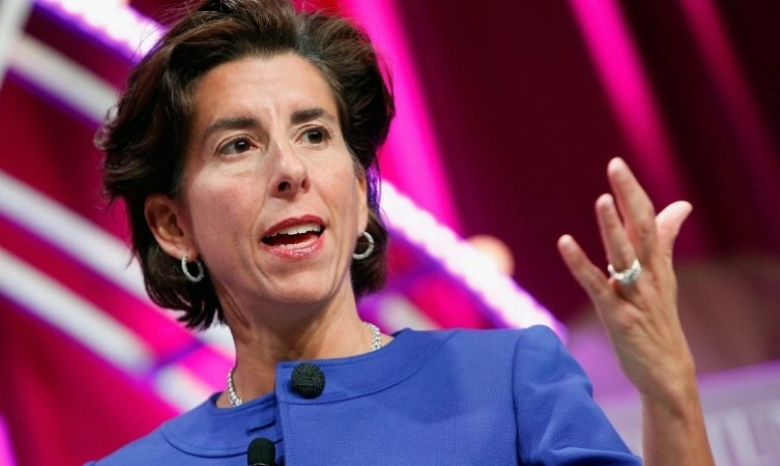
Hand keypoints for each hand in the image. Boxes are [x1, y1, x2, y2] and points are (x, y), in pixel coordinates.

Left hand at [557, 157, 694, 399]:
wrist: (667, 371)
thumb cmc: (660, 320)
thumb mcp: (664, 276)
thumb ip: (665, 239)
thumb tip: (680, 205)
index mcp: (658, 263)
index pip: (648, 219)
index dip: (632, 192)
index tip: (617, 165)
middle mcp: (649, 275)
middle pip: (641, 229)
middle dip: (628, 197)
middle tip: (615, 166)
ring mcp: (634, 296)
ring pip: (624, 256)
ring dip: (613, 228)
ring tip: (602, 200)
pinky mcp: (618, 316)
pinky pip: (597, 285)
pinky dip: (580, 263)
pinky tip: (565, 242)